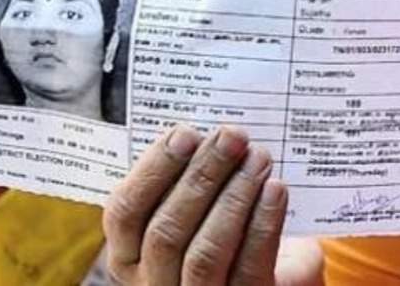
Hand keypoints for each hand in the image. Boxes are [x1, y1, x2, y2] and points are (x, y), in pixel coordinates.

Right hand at [104, 125, 322, 284]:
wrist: (273, 274)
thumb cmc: (224, 228)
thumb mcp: (195, 205)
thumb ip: (188, 175)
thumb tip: (209, 129)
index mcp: (129, 255)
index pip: (124, 212)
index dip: (154, 169)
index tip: (186, 131)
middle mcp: (152, 285)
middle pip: (166, 232)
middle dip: (202, 176)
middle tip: (232, 135)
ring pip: (204, 255)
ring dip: (233, 197)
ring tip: (258, 157)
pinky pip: (249, 269)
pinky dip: (263, 225)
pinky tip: (275, 189)